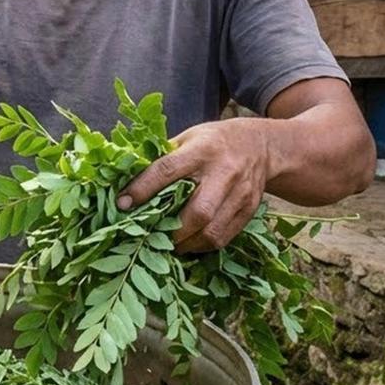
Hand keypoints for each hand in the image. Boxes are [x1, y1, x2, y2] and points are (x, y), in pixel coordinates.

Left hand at [118, 120, 270, 252]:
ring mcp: (240, 193)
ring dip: (185, 244)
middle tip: (148, 237)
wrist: (261, 145)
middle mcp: (224, 172)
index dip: (143, 189)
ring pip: (212, 230)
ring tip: (167, 245)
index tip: (123, 204)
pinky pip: (224, 237)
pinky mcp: (249, 210)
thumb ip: (161, 157)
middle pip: (198, 211)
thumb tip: (125, 176)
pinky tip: (187, 244)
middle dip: (170, 229)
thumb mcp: (187, 138)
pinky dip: (201, 245)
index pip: (167, 170)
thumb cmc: (212, 142)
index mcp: (202, 150)